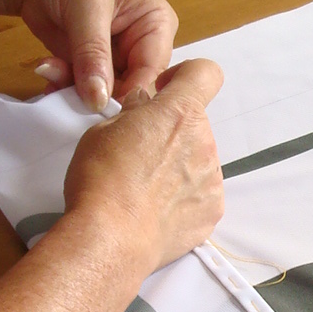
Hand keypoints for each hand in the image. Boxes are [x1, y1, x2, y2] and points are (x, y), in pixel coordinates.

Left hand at [9, 0, 178, 111]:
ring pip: (103, 92)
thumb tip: (98, 100)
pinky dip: (63, 86)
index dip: (130, 91)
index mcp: (157, 24)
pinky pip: (81, 89)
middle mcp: (141, 45)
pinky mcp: (90, 67)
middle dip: (98, 92)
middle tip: (70, 90)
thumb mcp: (86, 9)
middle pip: (130, 87)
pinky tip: (47, 70)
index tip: (102, 105)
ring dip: (75, 89)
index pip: (152, 69)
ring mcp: (115, 59)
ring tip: (51, 71)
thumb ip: (93, 54)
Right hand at [63, 58, 224, 274]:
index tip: (165, 91)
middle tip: (139, 152)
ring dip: (178, 164)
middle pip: (195, 123)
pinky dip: (183, 196)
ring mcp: (212, 179)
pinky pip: (201, 193)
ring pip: (198, 159)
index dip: (186, 77)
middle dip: (172, 131)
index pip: (206, 73)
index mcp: (179, 112)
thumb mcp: (103, 130)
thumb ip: (133, 113)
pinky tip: (156, 208)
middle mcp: (204, 142)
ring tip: (145, 187)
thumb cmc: (100, 180)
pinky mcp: (212, 211)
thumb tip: (144, 107)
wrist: (111, 238)